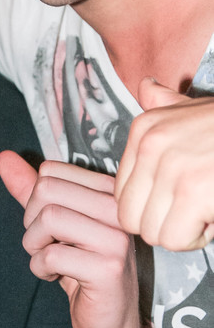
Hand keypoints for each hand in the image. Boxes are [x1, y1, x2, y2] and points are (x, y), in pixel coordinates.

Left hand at [0, 151, 138, 327]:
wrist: (107, 320)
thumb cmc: (81, 266)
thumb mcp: (53, 224)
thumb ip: (30, 189)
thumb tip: (3, 157)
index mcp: (109, 191)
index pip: (50, 171)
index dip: (36, 200)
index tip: (51, 225)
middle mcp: (118, 208)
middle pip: (47, 190)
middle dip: (31, 222)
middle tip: (46, 244)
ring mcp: (117, 237)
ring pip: (49, 218)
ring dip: (34, 245)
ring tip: (51, 260)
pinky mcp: (109, 268)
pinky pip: (51, 254)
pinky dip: (40, 268)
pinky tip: (58, 277)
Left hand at [115, 78, 213, 250]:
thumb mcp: (192, 107)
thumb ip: (165, 103)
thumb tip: (146, 87)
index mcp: (145, 129)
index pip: (122, 193)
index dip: (150, 205)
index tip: (179, 197)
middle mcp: (150, 146)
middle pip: (130, 217)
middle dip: (161, 223)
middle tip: (191, 211)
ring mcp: (170, 169)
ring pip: (152, 233)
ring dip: (182, 232)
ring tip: (205, 209)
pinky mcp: (192, 193)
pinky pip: (175, 239)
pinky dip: (197, 238)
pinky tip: (212, 217)